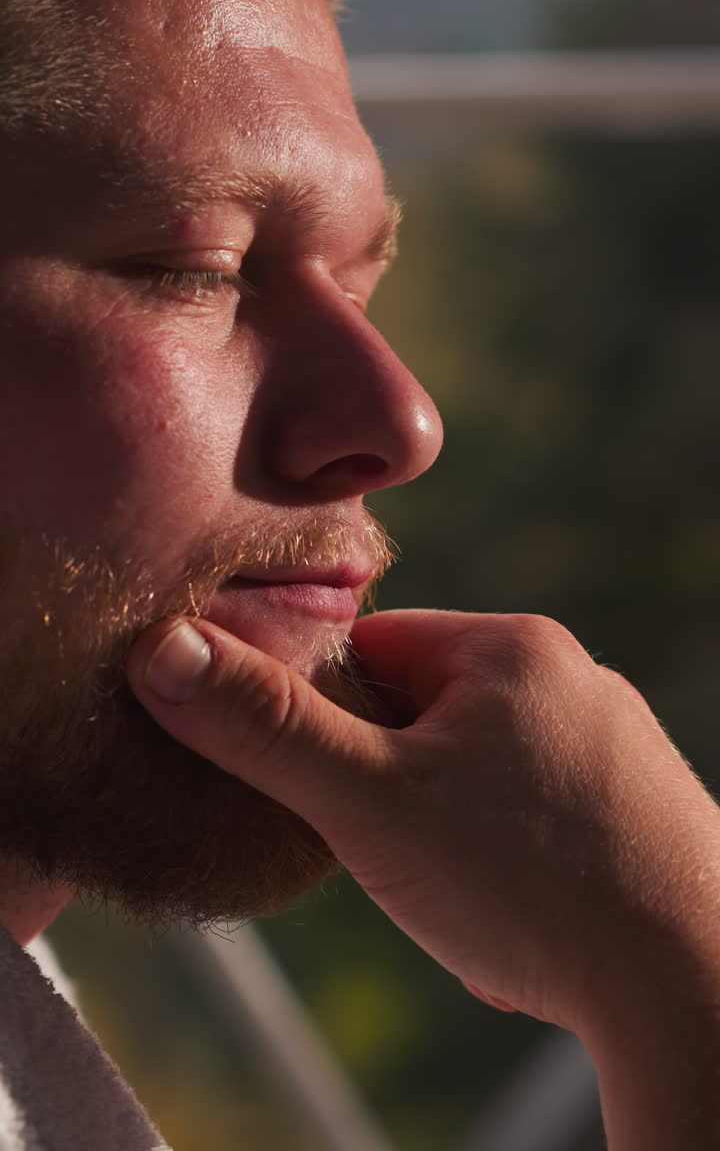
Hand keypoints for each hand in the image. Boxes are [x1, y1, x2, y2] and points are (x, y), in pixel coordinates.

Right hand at [126, 608, 719, 1042]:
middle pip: (427, 711)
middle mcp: (575, 678)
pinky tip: (516, 909)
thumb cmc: (526, 881)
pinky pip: (537, 811)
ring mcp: (616, 743)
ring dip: (448, 823)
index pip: (372, 648)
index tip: (335, 787)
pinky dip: (509, 856)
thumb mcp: (369, 802)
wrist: (691, 985)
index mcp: (510, 647)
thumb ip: (265, 728)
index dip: (331, 719)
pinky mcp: (641, 806)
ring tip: (461, 888)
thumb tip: (165, 649)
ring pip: (482, 767)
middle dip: (392, 781)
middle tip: (398, 850)